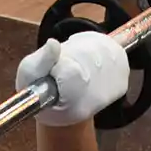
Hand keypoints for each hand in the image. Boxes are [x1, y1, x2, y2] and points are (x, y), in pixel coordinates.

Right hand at [16, 33, 130, 126]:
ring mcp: (113, 88)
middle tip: (63, 68)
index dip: (58, 63)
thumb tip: (54, 44)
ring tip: (74, 62)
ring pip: (98, 46)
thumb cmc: (41, 91)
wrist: (64, 107)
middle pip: (85, 54)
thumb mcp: (28, 77)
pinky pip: (110, 45)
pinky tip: (87, 58)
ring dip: (83, 47)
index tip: (53, 73)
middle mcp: (97, 98)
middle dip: (71, 53)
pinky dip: (96, 45)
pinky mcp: (122, 79)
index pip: (70, 70)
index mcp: (73, 103)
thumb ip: (38, 62)